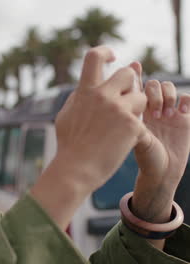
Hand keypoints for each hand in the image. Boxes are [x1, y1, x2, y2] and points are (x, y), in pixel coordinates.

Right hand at [30, 46, 147, 228]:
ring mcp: (119, 109)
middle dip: (129, 84)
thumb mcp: (66, 115)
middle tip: (124, 100)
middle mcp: (102, 95)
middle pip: (127, 73)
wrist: (76, 169)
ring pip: (140, 96)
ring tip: (122, 125)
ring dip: (135, 108)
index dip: (105, 52)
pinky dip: (134, 129)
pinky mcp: (133, 125)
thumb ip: (79, 97)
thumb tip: (86, 87)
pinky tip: (122, 141)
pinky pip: (141, 119)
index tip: (112, 56)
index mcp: (84, 91)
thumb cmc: (69, 145)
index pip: (94, 57)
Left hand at [132, 77, 189, 222]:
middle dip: (155, 94)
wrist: (163, 171)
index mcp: (137, 110)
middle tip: (155, 115)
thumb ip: (134, 125)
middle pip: (154, 84)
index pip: (135, 86)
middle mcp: (152, 108)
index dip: (135, 74)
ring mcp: (168, 111)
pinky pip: (187, 97)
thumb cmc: (146, 158)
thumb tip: (129, 112)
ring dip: (169, 97)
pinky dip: (185, 99)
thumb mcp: (137, 140)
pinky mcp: (184, 117)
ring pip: (169, 87)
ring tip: (167, 116)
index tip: (135, 66)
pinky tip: (182, 111)